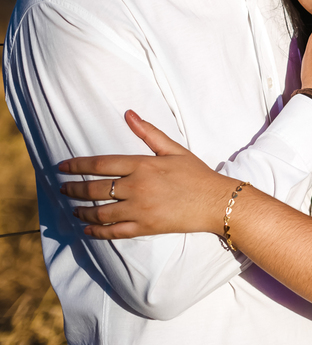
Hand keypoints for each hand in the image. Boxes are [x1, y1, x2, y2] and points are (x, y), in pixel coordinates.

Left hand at [59, 111, 235, 239]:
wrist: (217, 202)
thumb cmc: (197, 174)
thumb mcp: (174, 149)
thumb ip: (149, 133)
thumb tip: (128, 113)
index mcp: (143, 165)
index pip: (100, 164)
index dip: (76, 166)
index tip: (62, 168)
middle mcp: (137, 187)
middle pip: (94, 189)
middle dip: (73, 189)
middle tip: (63, 189)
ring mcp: (140, 209)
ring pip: (99, 211)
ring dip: (81, 210)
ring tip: (73, 209)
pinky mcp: (145, 227)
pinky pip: (113, 231)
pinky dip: (96, 231)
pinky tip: (87, 229)